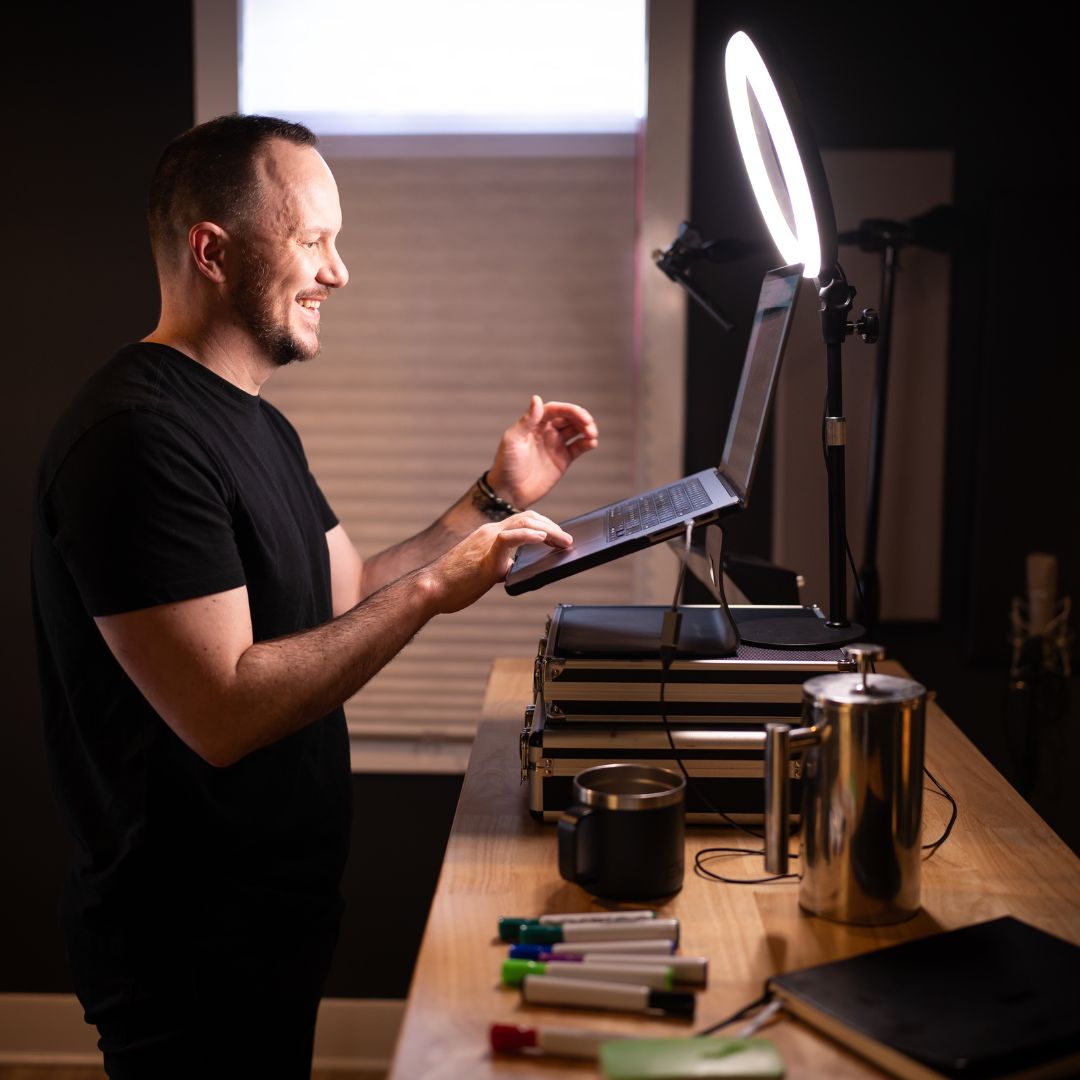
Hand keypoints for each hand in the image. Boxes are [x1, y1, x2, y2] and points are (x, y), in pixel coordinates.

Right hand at [426, 511, 571, 613]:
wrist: (431, 588)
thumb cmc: (454, 583)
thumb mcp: (483, 571)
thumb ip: (499, 565)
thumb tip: (514, 570)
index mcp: (488, 535)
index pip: (521, 521)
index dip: (544, 525)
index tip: (558, 536)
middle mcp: (489, 532)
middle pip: (528, 517)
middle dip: (552, 526)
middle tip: (567, 539)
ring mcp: (487, 541)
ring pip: (523, 523)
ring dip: (549, 531)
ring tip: (563, 541)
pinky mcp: (486, 555)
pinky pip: (509, 538)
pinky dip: (528, 536)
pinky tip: (542, 539)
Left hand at [486, 396, 597, 507]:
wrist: (510, 492)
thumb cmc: (506, 466)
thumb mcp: (513, 441)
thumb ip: (527, 421)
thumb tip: (537, 399)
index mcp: (534, 424)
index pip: (555, 410)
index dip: (569, 410)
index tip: (580, 415)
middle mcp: (546, 432)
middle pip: (568, 418)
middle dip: (581, 418)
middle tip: (589, 425)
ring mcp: (555, 445)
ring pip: (576, 430)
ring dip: (586, 429)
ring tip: (592, 434)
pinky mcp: (563, 459)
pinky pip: (578, 447)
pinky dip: (586, 443)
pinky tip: (591, 443)